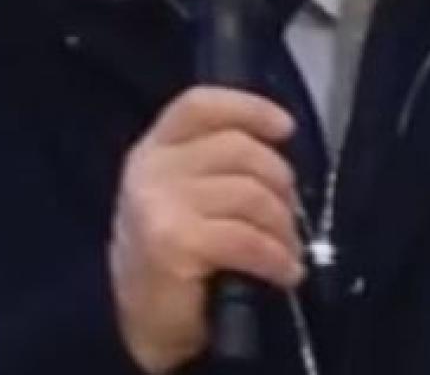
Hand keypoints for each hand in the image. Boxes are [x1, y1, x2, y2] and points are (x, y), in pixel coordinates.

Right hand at [109, 86, 303, 373]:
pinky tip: (284, 272)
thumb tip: (277, 149)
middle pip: (239, 149)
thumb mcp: (183, 196)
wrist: (141, 324)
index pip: (199, 105)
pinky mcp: (174, 241)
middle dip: (279, 184)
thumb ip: (214, 164)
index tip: (285, 127)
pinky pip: (248, 239)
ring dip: (282, 227)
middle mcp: (150, 168)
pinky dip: (276, 257)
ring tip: (287, 250)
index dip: (248, 108)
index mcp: (154, 149)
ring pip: (250, 195)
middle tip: (288, 218)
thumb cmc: (171, 257)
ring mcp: (158, 203)